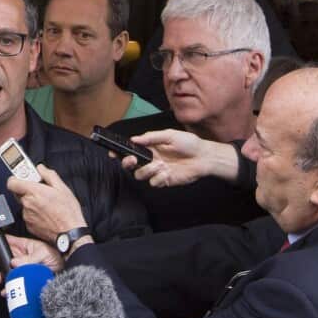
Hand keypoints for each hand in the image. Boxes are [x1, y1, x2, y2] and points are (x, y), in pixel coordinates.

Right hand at [0, 235, 62, 285]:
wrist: (68, 275)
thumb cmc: (58, 258)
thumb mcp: (43, 254)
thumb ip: (29, 259)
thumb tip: (15, 262)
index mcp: (25, 246)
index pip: (7, 241)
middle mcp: (22, 257)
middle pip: (3, 258)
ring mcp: (23, 269)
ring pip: (6, 272)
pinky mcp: (26, 280)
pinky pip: (13, 284)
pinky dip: (8, 288)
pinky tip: (5, 290)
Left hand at [7, 165, 86, 242]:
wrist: (70, 233)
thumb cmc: (68, 212)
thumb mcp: (62, 188)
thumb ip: (49, 175)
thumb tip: (41, 168)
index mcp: (34, 192)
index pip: (12, 182)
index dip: (16, 178)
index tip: (24, 177)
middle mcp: (27, 204)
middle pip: (18, 192)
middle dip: (27, 190)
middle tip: (40, 190)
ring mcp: (27, 215)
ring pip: (24, 204)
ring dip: (32, 202)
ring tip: (47, 204)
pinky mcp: (29, 225)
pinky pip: (28, 215)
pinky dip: (34, 213)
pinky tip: (46, 214)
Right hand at [121, 130, 239, 186]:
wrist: (204, 157)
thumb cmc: (189, 143)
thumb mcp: (169, 135)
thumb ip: (151, 137)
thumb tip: (134, 138)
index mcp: (149, 147)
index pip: (130, 150)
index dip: (119, 152)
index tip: (113, 152)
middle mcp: (150, 159)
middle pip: (130, 165)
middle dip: (127, 162)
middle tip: (132, 159)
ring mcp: (156, 171)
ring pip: (140, 175)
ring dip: (148, 170)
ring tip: (161, 165)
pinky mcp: (164, 180)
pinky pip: (154, 183)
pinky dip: (159, 177)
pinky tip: (168, 172)